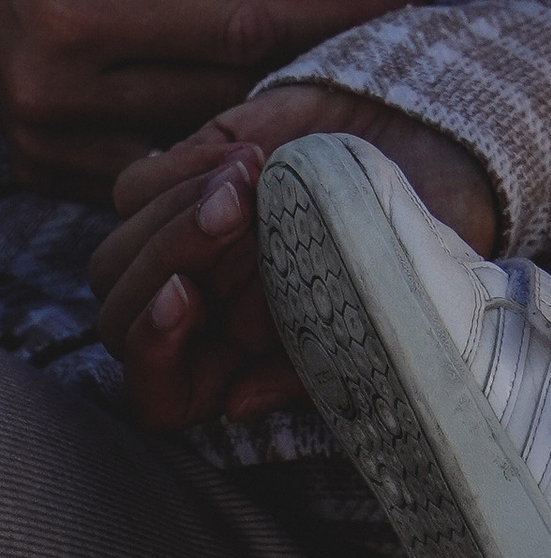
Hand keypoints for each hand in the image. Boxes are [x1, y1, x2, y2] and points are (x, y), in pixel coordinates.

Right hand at [0, 0, 400, 196]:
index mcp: (78, 6)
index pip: (244, 29)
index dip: (332, 18)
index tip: (402, 6)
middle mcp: (53, 88)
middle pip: (223, 99)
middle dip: (312, 79)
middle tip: (395, 64)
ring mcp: (41, 137)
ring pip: (190, 153)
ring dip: (266, 132)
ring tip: (346, 102)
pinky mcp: (40, 163)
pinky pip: (146, 178)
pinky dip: (207, 161)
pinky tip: (268, 134)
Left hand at [92, 87, 496, 430]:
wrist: (426, 155)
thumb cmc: (407, 250)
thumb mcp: (380, 311)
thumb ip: (313, 366)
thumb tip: (236, 402)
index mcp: (232, 371)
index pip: (153, 394)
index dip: (154, 351)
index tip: (185, 295)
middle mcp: (195, 322)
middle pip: (120, 317)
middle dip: (170, 256)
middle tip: (240, 210)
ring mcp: (176, 256)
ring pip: (116, 255)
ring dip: (174, 212)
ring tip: (253, 176)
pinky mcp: (174, 192)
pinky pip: (133, 192)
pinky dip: (177, 171)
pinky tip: (249, 156)